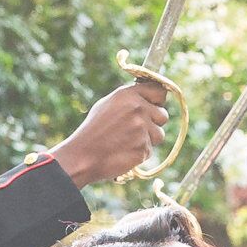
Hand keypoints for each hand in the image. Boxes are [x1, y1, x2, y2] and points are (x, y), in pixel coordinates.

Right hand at [50, 76, 169, 189]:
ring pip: (159, 135)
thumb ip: (130, 100)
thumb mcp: (107, 104)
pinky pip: (149, 150)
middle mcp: (138, 109)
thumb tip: (148, 98)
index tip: (154, 107)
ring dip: (148, 140)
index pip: (159, 91)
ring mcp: (142, 129)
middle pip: (163, 115)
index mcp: (129, 95)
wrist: (83, 155)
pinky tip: (124, 151)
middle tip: (137, 129)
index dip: (158, 101)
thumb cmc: (93, 130)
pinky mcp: (143, 147)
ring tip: (128, 141)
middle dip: (154, 123)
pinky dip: (139, 153)